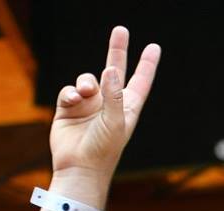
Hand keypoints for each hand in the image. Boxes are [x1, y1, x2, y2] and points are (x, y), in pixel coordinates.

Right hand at [50, 26, 160, 185]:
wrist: (79, 168)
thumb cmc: (104, 150)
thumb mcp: (115, 122)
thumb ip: (114, 96)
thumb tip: (111, 70)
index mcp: (127, 108)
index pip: (140, 82)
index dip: (147, 65)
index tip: (154, 47)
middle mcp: (109, 103)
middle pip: (114, 70)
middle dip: (117, 50)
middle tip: (121, 30)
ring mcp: (89, 105)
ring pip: (88, 79)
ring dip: (86, 82)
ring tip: (86, 93)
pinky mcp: (70, 107)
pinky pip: (69, 89)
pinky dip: (70, 92)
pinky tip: (73, 100)